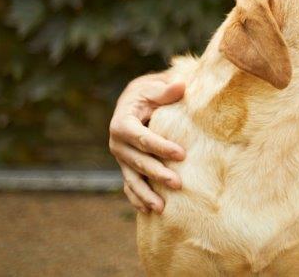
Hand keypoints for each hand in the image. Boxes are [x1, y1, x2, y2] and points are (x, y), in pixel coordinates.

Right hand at [108, 72, 186, 213]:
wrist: (136, 102)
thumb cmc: (148, 94)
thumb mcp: (154, 88)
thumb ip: (166, 91)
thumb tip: (181, 86)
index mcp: (122, 123)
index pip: (141, 137)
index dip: (160, 146)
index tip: (181, 154)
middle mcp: (117, 143)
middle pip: (138, 161)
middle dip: (157, 173)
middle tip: (178, 184)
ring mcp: (121, 158)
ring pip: (132, 178)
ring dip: (146, 194)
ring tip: (161, 208)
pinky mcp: (126, 167)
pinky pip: (129, 186)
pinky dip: (137, 198)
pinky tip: (148, 211)